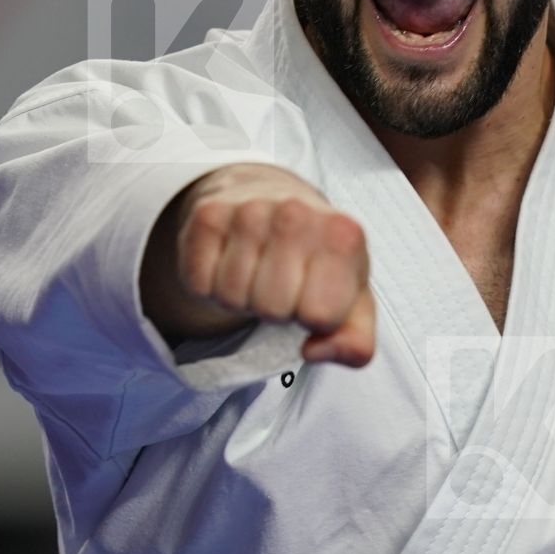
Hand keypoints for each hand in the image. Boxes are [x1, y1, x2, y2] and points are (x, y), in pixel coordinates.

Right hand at [142, 164, 374, 365]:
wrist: (279, 202)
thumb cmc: (319, 259)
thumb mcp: (353, 303)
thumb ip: (355, 344)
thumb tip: (314, 352)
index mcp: (342, 235)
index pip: (319, 316)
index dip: (313, 319)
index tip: (314, 295)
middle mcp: (296, 213)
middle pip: (272, 308)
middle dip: (276, 310)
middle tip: (283, 285)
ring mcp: (248, 209)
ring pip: (233, 297)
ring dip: (243, 297)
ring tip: (259, 272)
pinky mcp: (208, 214)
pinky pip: (199, 283)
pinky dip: (212, 285)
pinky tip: (232, 261)